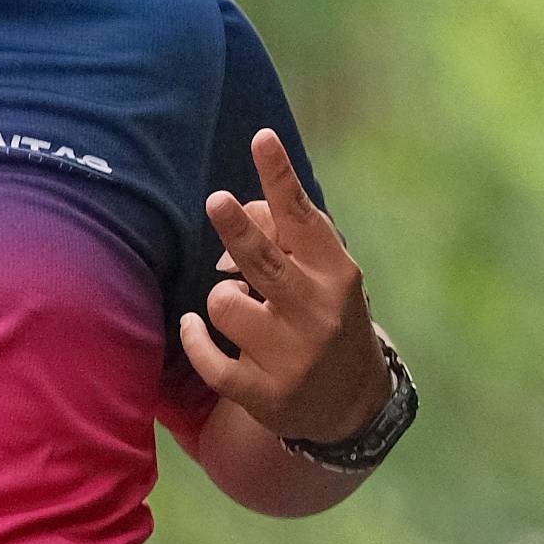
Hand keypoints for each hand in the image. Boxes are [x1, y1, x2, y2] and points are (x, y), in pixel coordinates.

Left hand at [178, 128, 388, 438]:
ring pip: (224, 304)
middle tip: (216, 200)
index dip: (279, 178)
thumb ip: (287, 237)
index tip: (261, 138)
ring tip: (243, 313)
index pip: (303, 219)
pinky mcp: (266, 393)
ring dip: (222, 300)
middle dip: (239, 230)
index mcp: (336, 276)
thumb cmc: (324, 318)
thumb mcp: (323, 277)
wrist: (352, 405)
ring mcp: (293, 357)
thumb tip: (236, 212)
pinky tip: (191, 328)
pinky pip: (210, 358)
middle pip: (265, 262)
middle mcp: (318, 314)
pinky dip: (194, 338)